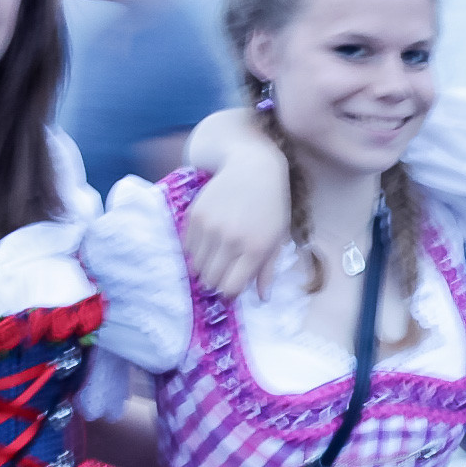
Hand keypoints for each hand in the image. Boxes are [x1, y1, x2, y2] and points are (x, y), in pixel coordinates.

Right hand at [182, 113, 289, 298]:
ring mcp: (211, 228)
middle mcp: (231, 240)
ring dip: (204, 267)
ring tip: (216, 257)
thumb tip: (262, 299)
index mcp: (255, 249)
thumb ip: (268, 270)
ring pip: (196, 266)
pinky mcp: (195, 216)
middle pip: (212, 280)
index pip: (231, 287)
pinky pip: (187, 248)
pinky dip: (195, 251)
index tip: (232, 287)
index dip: (230, 292)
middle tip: (223, 273)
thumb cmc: (271, 205)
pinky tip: (208, 242)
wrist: (252, 167)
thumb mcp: (278, 238)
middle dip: (216, 282)